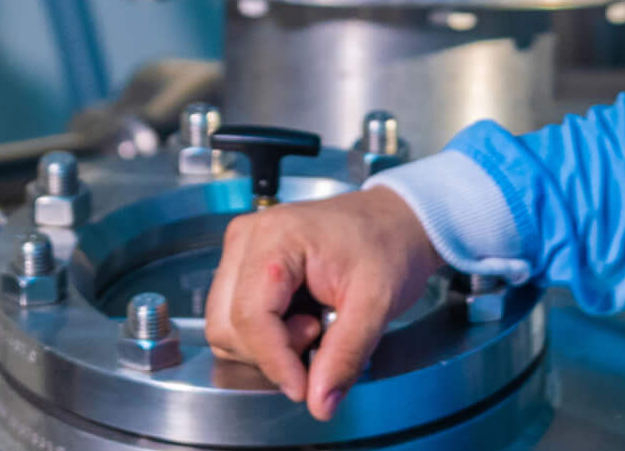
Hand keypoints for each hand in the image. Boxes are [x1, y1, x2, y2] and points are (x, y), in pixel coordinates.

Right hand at [203, 188, 440, 419]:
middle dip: (272, 351)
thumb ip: (346, 354)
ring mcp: (242, 250)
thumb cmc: (390, 245)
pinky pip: (235, 318)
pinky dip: (266, 335)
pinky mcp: (245, 264)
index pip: (249, 318)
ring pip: (226, 328)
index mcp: (276, 237)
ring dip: (268, 345)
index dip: (274, 361)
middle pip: (228, 327)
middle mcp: (248, 238)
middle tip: (320, 334)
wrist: (398, 221)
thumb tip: (319, 403)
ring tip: (315, 322)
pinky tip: (301, 318)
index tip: (304, 387)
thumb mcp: (378, 302)